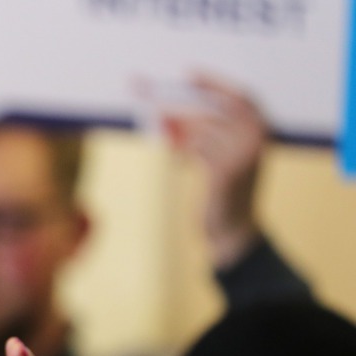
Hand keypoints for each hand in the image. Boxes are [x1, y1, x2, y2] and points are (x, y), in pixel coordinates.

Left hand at [165, 75, 266, 266]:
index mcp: (261, 130)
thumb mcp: (215, 157)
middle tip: (145, 91)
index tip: (187, 73)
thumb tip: (164, 115)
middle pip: (213, 108)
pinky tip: (177, 156)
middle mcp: (257, 138)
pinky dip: (181, 150)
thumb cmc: (222, 191)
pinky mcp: (225, 172)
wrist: (231, 229)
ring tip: (164, 134)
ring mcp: (243, 155)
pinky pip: (196, 149)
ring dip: (176, 129)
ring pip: (200, 128)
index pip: (240, 96)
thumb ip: (200, 135)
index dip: (214, 83)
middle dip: (179, 100)